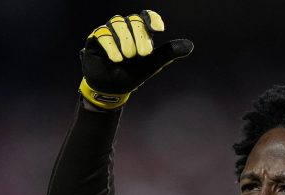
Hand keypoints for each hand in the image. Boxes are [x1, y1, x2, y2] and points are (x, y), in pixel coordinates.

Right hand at [79, 11, 193, 109]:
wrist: (112, 88)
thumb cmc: (133, 74)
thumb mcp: (153, 64)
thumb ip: (169, 53)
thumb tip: (190, 45)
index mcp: (139, 31)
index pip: (146, 16)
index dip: (152, 19)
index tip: (159, 29)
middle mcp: (125, 28)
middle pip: (134, 20)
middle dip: (140, 36)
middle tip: (143, 54)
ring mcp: (109, 32)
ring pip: (118, 23)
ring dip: (125, 40)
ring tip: (128, 57)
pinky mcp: (95, 38)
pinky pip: (103, 34)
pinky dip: (111, 46)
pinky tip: (117, 59)